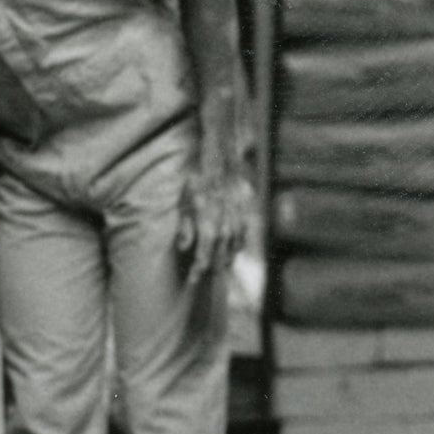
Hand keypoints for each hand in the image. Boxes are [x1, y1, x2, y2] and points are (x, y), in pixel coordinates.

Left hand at [178, 159, 252, 283]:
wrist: (220, 155)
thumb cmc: (197, 178)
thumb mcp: (184, 201)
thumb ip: (185, 226)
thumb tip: (185, 248)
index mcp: (208, 220)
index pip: (205, 253)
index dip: (199, 269)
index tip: (193, 278)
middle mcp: (226, 221)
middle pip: (222, 252)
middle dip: (213, 265)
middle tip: (205, 273)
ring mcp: (240, 214)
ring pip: (236, 243)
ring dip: (227, 256)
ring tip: (220, 264)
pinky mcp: (249, 207)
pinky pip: (246, 230)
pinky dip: (240, 241)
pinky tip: (234, 247)